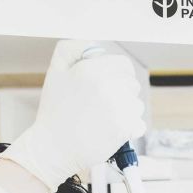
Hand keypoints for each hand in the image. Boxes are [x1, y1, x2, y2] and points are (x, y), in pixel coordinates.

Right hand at [0, 39, 145, 189]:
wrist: (54, 148)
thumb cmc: (55, 111)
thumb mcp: (56, 71)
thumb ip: (71, 49)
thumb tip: (94, 44)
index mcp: (92, 70)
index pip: (124, 65)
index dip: (118, 74)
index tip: (109, 85)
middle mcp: (108, 86)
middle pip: (133, 84)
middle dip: (121, 93)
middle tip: (101, 105)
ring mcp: (119, 108)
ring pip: (137, 105)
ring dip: (126, 112)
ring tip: (103, 119)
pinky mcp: (125, 128)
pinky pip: (139, 124)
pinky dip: (129, 129)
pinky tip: (111, 131)